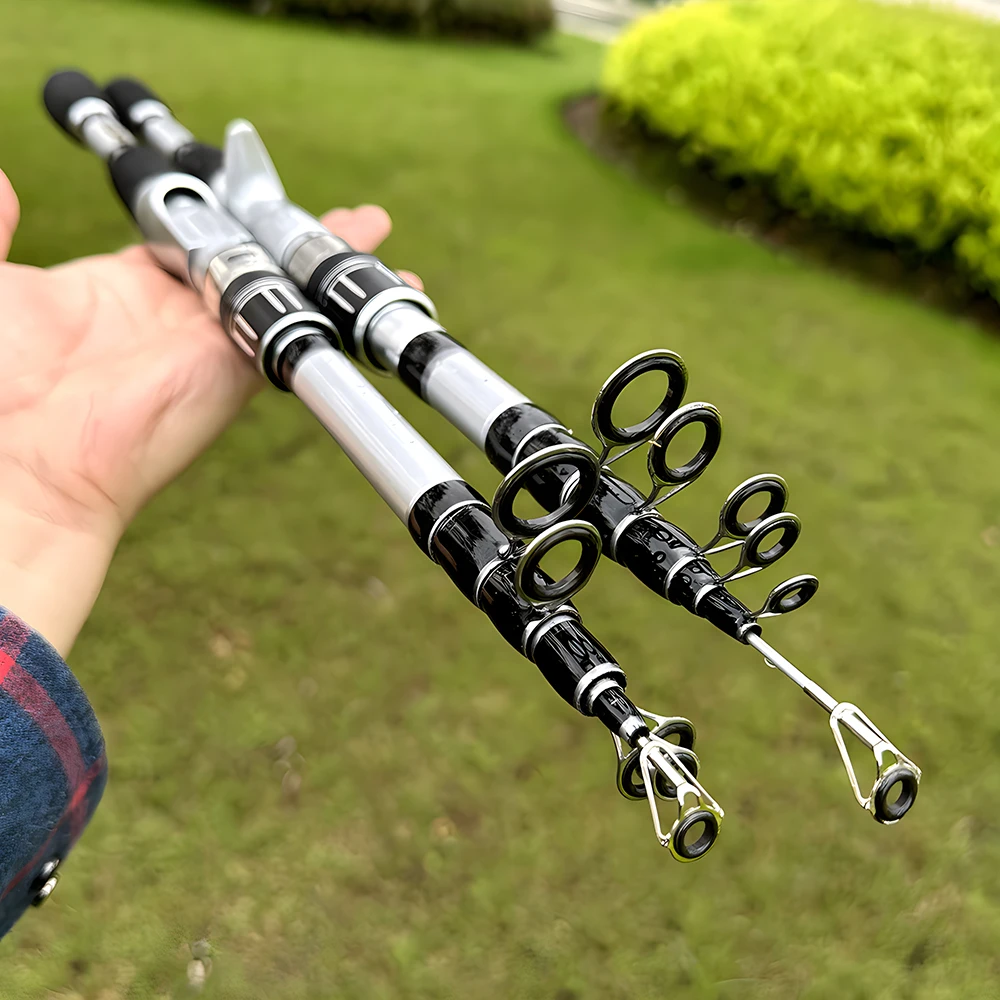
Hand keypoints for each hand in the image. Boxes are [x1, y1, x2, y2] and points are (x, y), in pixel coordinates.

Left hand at [0, 169, 418, 654]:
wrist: (19, 465)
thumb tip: (2, 182)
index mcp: (115, 292)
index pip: (187, 242)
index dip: (223, 213)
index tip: (249, 188)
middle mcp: (172, 319)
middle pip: (248, 264)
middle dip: (293, 239)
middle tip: (347, 220)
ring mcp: (208, 346)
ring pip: (280, 292)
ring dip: (326, 264)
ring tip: (371, 235)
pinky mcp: (237, 368)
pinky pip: (292, 326)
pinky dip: (335, 303)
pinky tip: (378, 279)